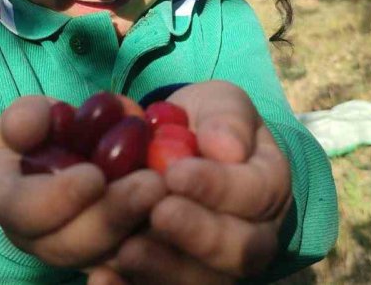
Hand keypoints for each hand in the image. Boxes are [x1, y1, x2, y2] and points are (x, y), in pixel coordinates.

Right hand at [0, 95, 166, 268]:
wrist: (73, 153)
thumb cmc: (46, 132)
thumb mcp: (30, 116)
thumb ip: (26, 118)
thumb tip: (32, 124)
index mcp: (10, 203)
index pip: (23, 211)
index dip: (58, 197)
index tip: (94, 175)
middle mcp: (40, 239)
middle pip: (71, 245)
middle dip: (111, 216)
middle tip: (151, 185)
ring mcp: (79, 253)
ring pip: (108, 256)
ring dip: (140, 225)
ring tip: (170, 192)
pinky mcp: (115, 255)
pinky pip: (138, 257)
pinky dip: (160, 237)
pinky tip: (184, 208)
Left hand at [108, 81, 292, 282]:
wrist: (178, 147)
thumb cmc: (204, 124)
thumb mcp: (220, 104)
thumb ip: (228, 120)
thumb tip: (227, 147)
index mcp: (267, 187)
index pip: (255, 195)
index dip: (217, 187)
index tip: (176, 172)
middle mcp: (252, 237)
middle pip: (239, 252)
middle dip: (197, 235)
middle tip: (158, 213)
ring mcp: (216, 266)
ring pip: (201, 281)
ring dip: (163, 269)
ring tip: (127, 250)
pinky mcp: (174, 278)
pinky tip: (103, 278)